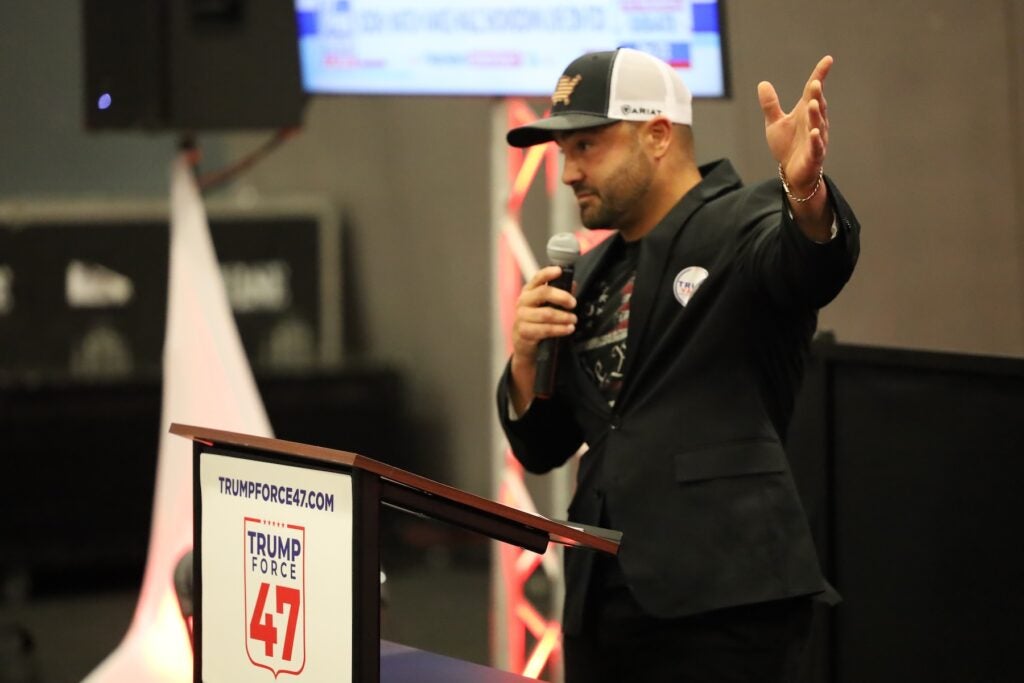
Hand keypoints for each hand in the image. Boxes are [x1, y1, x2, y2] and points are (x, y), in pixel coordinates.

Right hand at [509, 266, 576, 411]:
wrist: (525, 345)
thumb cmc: (538, 321)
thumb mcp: (548, 306)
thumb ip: (560, 294)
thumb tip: (573, 283)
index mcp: (529, 291)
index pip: (537, 278)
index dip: (548, 273)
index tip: (560, 271)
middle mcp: (523, 302)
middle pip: (543, 293)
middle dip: (562, 297)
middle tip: (574, 303)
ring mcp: (521, 317)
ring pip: (546, 313)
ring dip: (564, 317)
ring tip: (574, 320)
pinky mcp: (524, 332)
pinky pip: (545, 329)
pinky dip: (559, 329)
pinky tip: (568, 329)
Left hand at [758, 55, 832, 193]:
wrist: (792, 172)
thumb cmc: (787, 145)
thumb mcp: (775, 123)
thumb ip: (771, 105)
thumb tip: (763, 83)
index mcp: (805, 113)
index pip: (813, 91)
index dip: (820, 75)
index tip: (827, 60)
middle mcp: (814, 122)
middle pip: (816, 106)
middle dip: (816, 95)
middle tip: (815, 83)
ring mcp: (816, 138)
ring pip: (818, 124)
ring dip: (815, 114)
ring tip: (812, 103)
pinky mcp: (814, 155)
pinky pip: (816, 146)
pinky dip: (816, 140)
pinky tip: (814, 133)